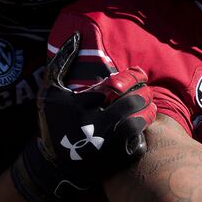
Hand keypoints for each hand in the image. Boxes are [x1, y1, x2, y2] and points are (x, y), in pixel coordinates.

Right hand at [11, 32, 156, 201]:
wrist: (52, 166)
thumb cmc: (54, 121)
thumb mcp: (51, 91)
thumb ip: (62, 62)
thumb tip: (76, 35)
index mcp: (78, 104)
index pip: (114, 85)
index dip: (133, 77)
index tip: (140, 75)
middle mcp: (89, 125)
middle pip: (129, 103)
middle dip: (143, 94)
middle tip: (146, 92)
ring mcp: (102, 146)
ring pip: (136, 124)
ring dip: (148, 113)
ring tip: (150, 108)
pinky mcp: (111, 163)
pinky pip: (137, 146)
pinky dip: (143, 136)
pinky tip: (142, 129)